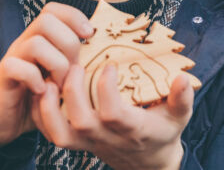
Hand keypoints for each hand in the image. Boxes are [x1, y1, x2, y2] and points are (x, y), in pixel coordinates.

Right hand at [0, 2, 93, 145]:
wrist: (5, 119)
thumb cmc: (39, 96)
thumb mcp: (61, 76)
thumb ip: (76, 63)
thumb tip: (106, 56)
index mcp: (40, 38)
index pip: (53, 10)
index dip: (74, 16)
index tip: (90, 35)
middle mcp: (25, 42)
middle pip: (46, 20)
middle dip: (67, 43)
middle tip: (73, 69)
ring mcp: (13, 58)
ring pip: (35, 43)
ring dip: (55, 65)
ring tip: (60, 85)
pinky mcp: (3, 77)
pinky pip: (16, 67)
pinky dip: (35, 79)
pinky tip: (43, 91)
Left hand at [32, 62, 193, 169]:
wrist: (148, 162)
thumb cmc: (163, 131)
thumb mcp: (179, 116)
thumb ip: (182, 98)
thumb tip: (182, 77)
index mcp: (131, 129)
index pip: (112, 114)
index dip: (106, 88)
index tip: (109, 65)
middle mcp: (106, 138)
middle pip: (80, 120)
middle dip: (73, 90)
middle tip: (75, 63)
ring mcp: (88, 142)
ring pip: (59, 133)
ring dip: (49, 106)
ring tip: (49, 79)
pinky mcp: (76, 142)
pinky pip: (50, 133)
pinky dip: (41, 113)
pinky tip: (42, 90)